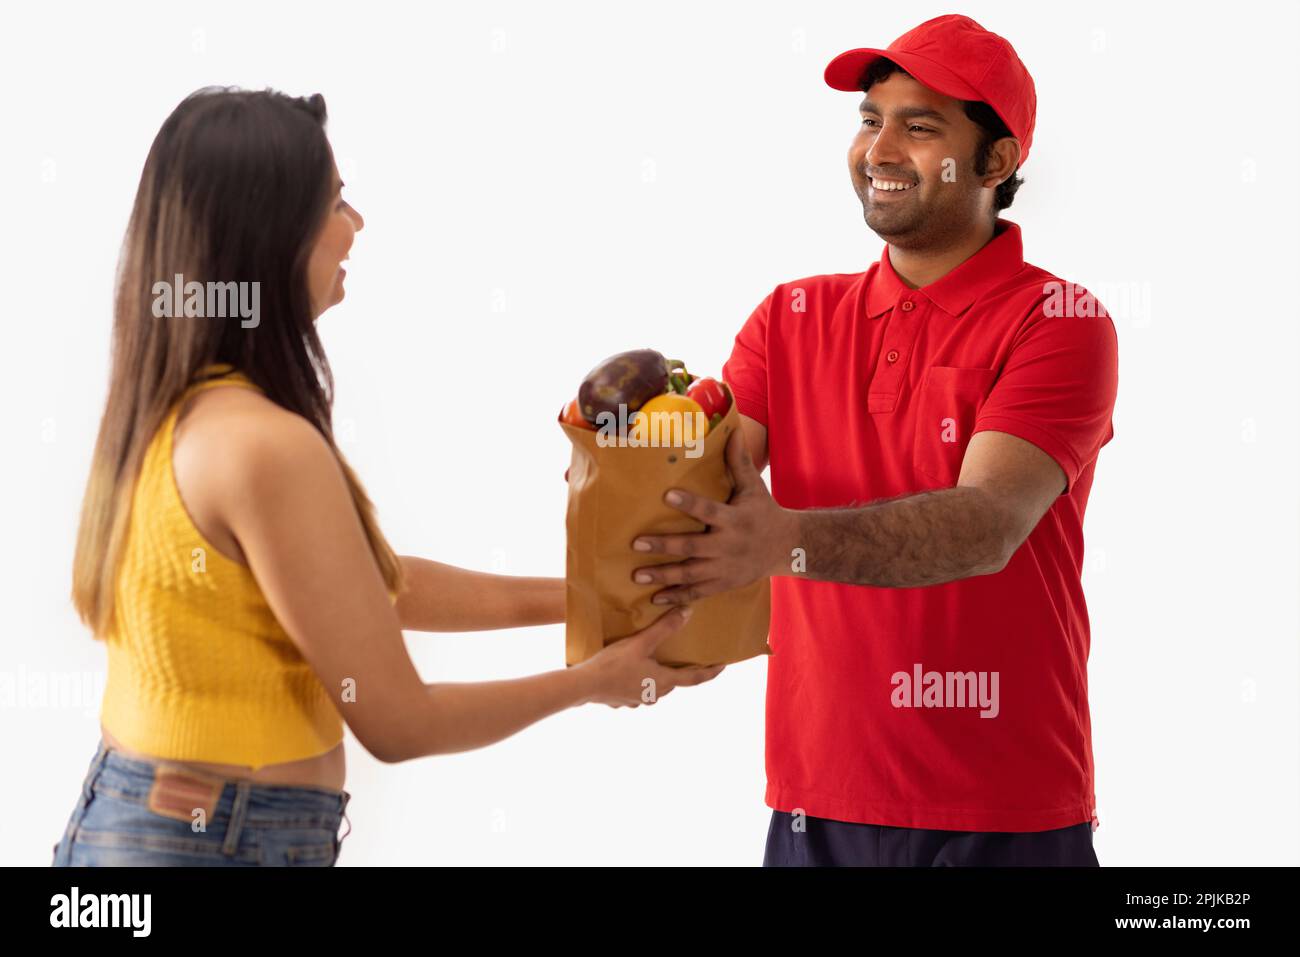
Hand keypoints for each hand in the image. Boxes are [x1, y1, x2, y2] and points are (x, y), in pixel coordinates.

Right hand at [576, 606, 724, 707]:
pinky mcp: (622, 701)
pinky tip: (628, 670)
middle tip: (684, 657)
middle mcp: (653, 695)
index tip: (722, 666)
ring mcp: (637, 701)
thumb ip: (664, 627)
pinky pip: (636, 690)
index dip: (710, 672)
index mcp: (663, 681)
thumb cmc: (613, 664)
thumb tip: (687, 612)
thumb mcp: (641, 642)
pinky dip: (638, 680)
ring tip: (654, 661)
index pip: (694, 678)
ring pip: (654, 686)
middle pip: (673, 681)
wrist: (583, 686)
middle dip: (680, 670)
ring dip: (657, 675)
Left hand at [630, 429, 797, 604]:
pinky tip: (655, 597)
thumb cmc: (763, 512)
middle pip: (692, 547)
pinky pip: (698, 593)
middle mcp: (728, 546)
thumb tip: (732, 430)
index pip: (708, 510)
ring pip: (691, 574)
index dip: (689, 503)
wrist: (786, 547)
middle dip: (664, 546)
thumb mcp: (753, 487)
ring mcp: (725, 568)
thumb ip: (739, 462)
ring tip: (637, 574)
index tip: (667, 495)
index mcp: (734, 520)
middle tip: (636, 542)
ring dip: (663, 575)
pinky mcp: (724, 584)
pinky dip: (678, 596)